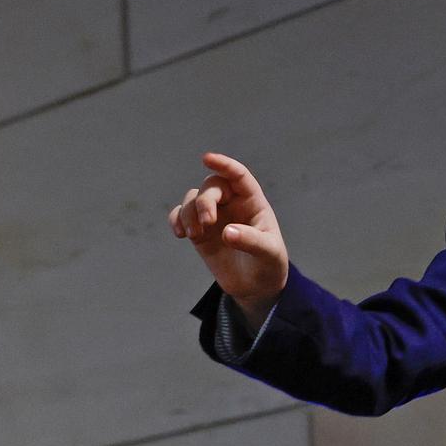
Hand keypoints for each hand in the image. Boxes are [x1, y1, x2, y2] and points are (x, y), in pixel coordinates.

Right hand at [169, 151, 289, 323]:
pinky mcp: (199, 230)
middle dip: (205, 201)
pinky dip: (176, 220)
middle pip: (211, 187)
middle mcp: (231, 204)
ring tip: (195, 236)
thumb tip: (227, 232)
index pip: (238, 176)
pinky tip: (181, 234)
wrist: (256, 287)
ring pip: (193, 199)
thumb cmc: (269, 265)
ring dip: (189, 213)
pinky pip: (181, 215)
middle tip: (207, 223)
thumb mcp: (269, 254)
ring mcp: (213, 216)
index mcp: (252, 202)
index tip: (207, 159)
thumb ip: (251, 241)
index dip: (223, 165)